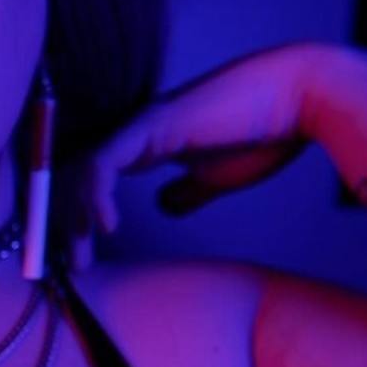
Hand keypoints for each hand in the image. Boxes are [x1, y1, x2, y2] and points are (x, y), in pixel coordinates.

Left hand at [64, 42, 366, 267]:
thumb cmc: (262, 135)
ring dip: (76, 215)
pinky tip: (105, 225)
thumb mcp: (214, 178)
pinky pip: (105, 159)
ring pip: (83, 170)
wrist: (297, 100)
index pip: (94, 183)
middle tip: (75, 266)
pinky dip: (96, 193)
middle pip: (78, 178)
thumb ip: (186, 192)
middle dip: (69, 224)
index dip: (82, 220)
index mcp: (144, 147)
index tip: (84, 259)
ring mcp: (136, 126)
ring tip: (83, 253)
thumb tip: (164, 207)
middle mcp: (132, 134)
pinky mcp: (149, 123)